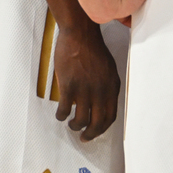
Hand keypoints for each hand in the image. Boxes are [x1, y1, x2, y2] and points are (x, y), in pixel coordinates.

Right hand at [52, 22, 119, 140]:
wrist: (80, 35)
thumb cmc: (93, 49)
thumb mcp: (109, 69)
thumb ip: (107, 87)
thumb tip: (103, 103)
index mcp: (112, 86)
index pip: (111, 116)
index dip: (102, 128)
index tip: (96, 132)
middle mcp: (101, 90)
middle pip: (97, 122)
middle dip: (90, 134)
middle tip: (83, 137)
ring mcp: (85, 89)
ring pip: (80, 120)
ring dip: (75, 126)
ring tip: (71, 124)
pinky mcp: (69, 86)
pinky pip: (63, 110)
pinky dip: (61, 116)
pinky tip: (60, 114)